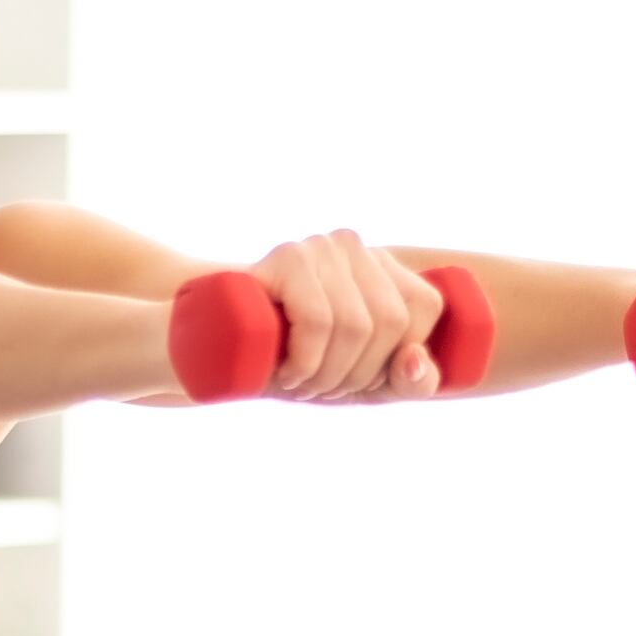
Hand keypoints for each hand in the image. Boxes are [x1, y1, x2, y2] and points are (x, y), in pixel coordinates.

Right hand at [242, 230, 452, 400]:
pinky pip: (320, 321)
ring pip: (357, 325)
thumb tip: (414, 358)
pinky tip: (285, 373)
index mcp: (380, 267)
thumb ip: (410, 379)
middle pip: (392, 321)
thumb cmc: (292, 364)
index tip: (354, 375)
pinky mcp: (288, 257)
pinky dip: (306, 363)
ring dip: (327, 375)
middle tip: (320, 387)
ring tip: (299, 383)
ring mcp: (319, 248)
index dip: (396, 356)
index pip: (426, 307)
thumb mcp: (364, 382)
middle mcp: (354, 247)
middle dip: (358, 374)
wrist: (209, 350)